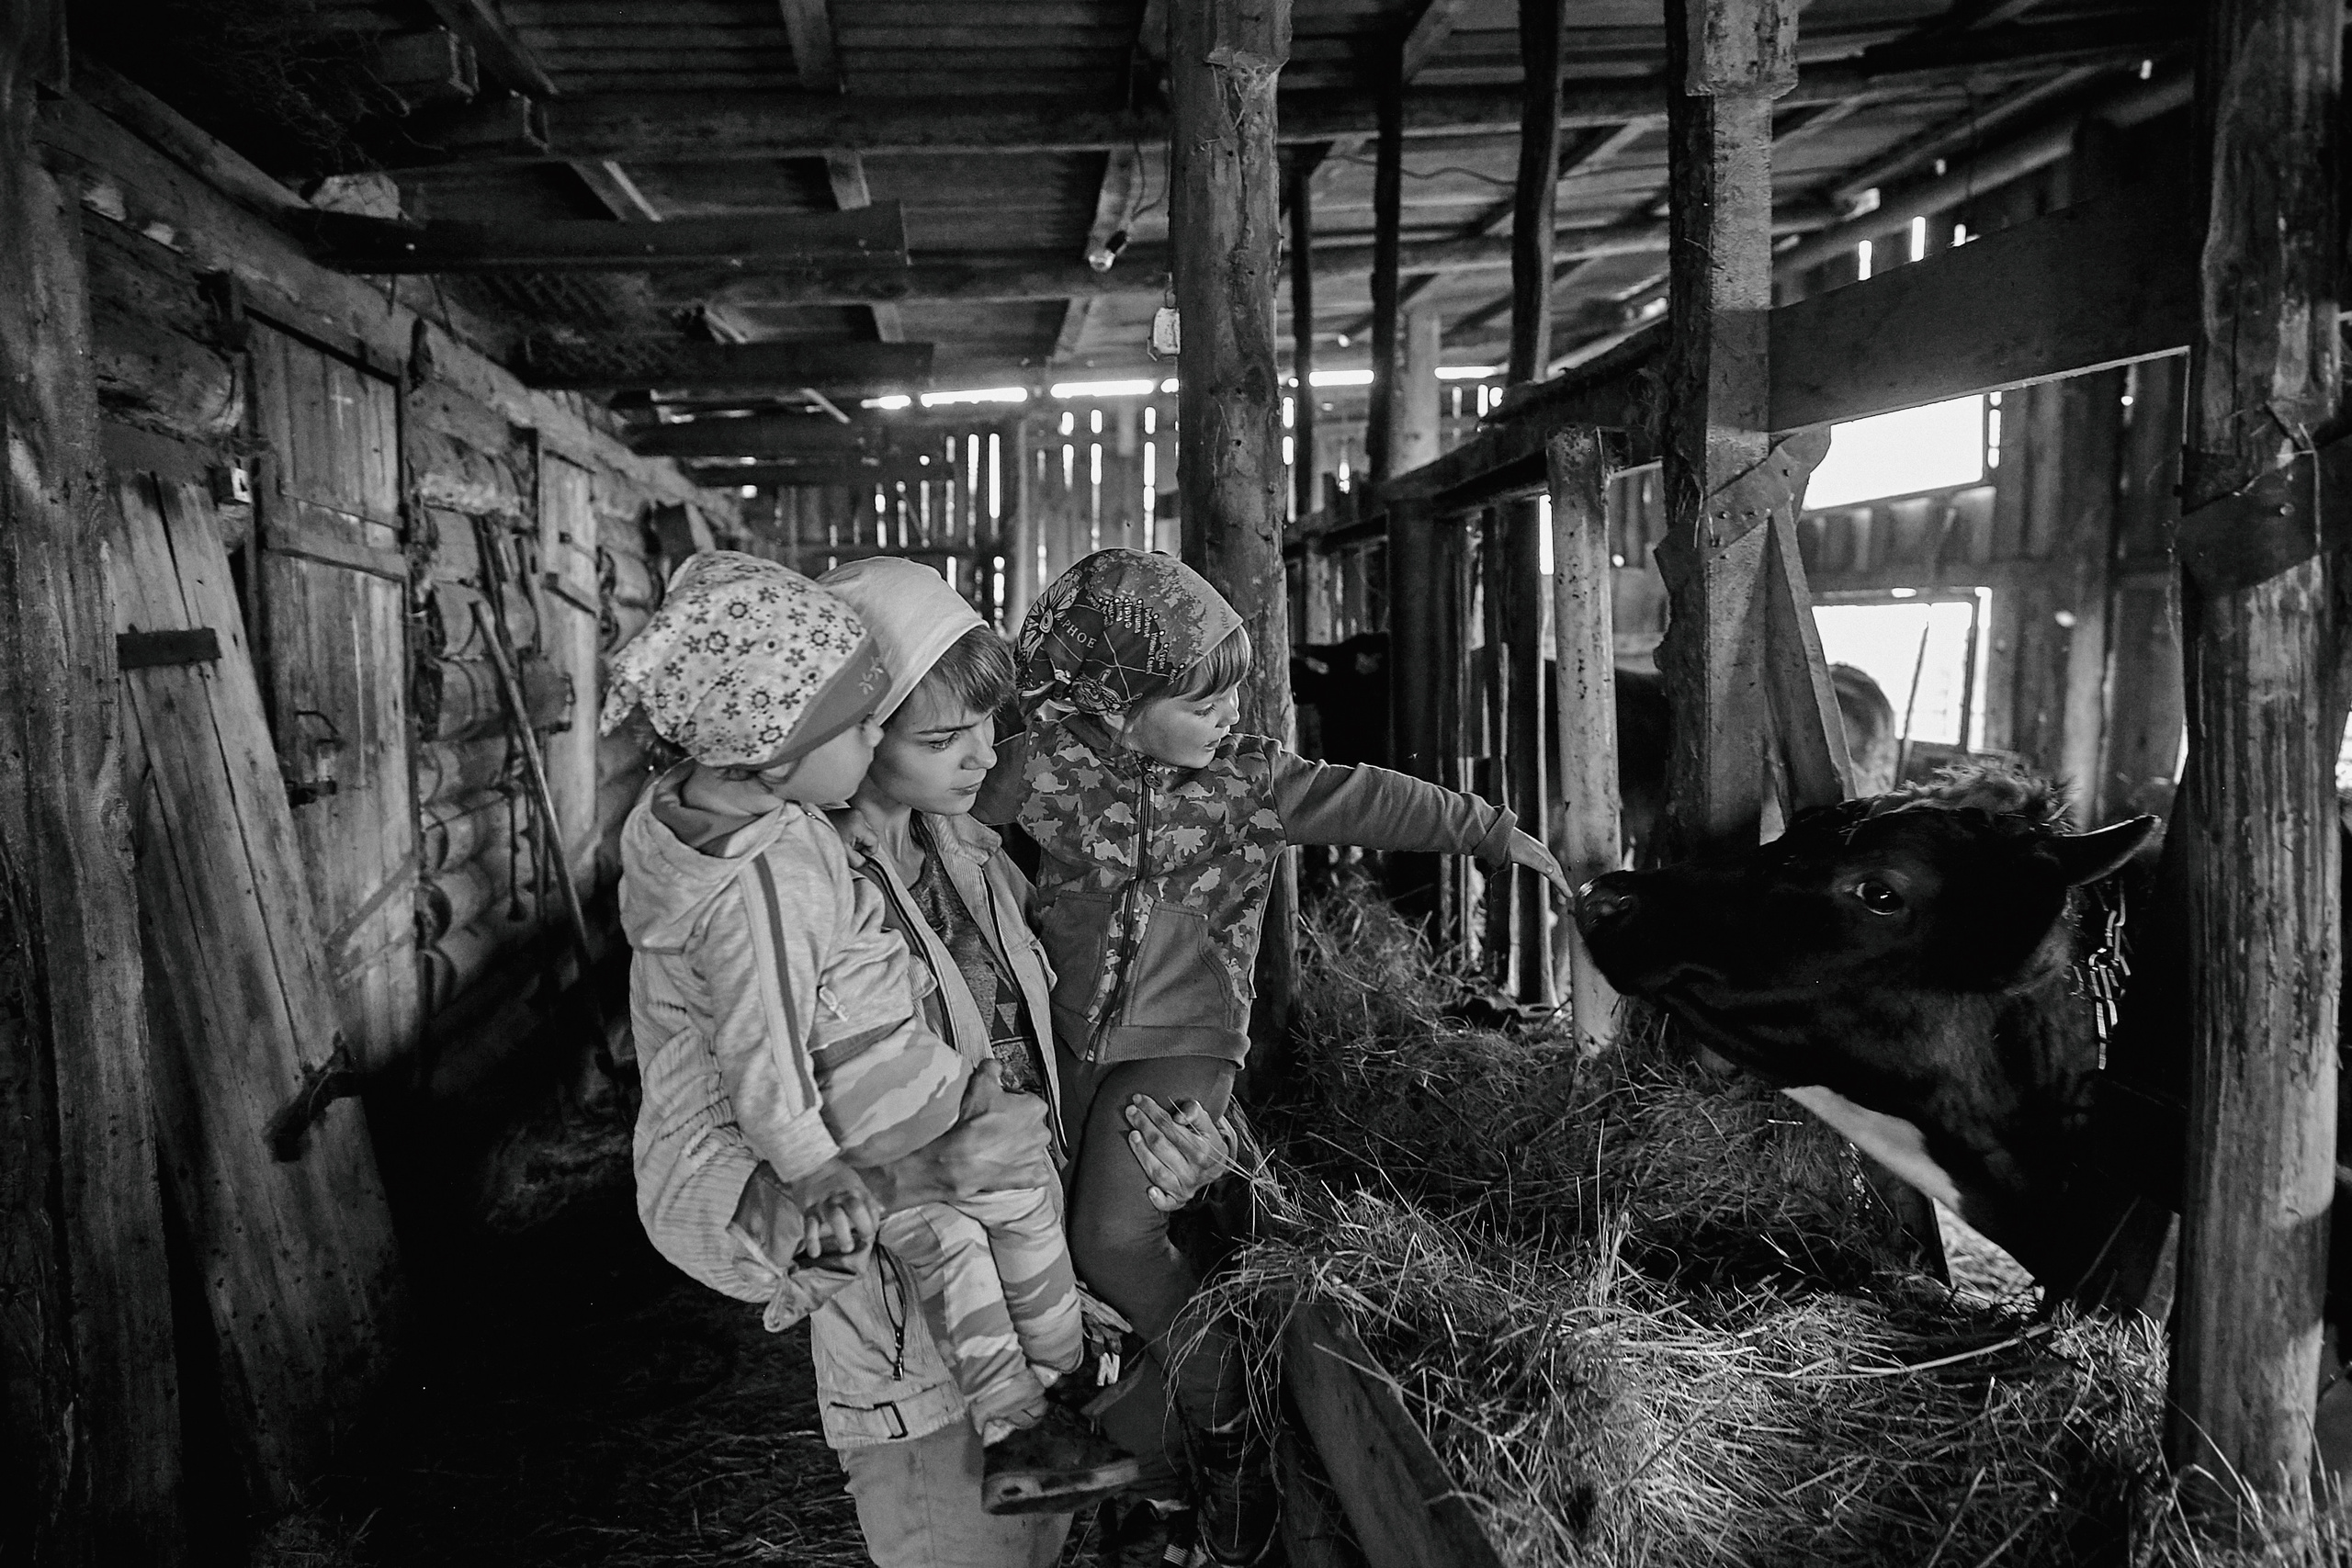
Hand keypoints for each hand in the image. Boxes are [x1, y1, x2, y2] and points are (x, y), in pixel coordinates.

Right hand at [781, 1157, 880, 1259]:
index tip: (872, 1232)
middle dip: (863, 1225)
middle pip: (855, 1209)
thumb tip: (884, 1210)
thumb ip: (869, 1198)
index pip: (870, 1207)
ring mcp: (825, 1203)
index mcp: (855, 1190)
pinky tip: (815, 1253)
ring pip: (835, 1217)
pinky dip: (812, 1240)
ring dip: (842, 1234)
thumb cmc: (837, 1176)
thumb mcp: (856, 1182)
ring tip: (847, 1248)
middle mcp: (841, 1196)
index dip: (874, 1221)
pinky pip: (810, 1225)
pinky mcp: (808, 1209)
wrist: (810, 1165)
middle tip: (866, 1240)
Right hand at [869, 1061, 1054, 1208]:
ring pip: (1032, 1149)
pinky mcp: (1031, 1177)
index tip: (997, 1108)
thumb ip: (991, 1068)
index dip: (1010, 1103)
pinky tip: (1011, 1167)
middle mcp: (1042, 1132)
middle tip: (996, 1129)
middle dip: (1017, 1127)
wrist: (962, 1158)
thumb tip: (995, 1065)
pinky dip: (1027, 1172)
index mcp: (1036, 1107)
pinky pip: (1036, 1174)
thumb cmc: (973, 1121)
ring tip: (997, 1148)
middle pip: (1031, 1125)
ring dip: (1020, 1149)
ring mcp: (1037, 1156)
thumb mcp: (979, 1084)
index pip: (1026, 1101)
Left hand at [1125, 1095, 1234, 1211]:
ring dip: (1142, 1153)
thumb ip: (1195, 1113)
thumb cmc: (1207, 1139)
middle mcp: (1194, 1171)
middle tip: (1130, 1111)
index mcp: (1202, 1150)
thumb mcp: (1207, 1123)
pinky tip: (1148, 1190)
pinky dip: (1158, 1199)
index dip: (1153, 1112)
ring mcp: (1186, 1187)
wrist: (1219, 1165)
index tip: (1139, 1099)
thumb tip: (1179, 1116)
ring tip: (1131, 1134)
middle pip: (1161, 1146)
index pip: (1171, 1128)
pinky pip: (1167, 1203)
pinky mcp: (1179, 1199)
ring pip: (1158, 1171)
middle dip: (1144, 1126)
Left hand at [1505, 828, 1572, 894]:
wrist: (1497, 831)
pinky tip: (1547, 875)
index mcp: (1542, 853)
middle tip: (1564, 898)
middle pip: (1555, 870)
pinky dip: (1549, 874)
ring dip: (1556, 880)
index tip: (1568, 895)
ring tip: (1558, 891)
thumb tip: (1552, 871)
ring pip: (1550, 868)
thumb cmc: (1508, 842)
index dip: (1562, 884)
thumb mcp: (1524, 854)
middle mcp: (1541, 852)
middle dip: (1561, 884)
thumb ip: (1538, 862)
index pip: (1555, 872)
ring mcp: (1535, 852)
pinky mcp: (1529, 853)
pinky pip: (1544, 866)